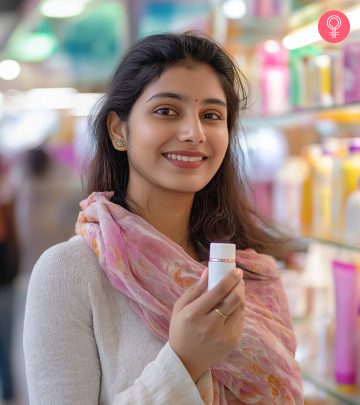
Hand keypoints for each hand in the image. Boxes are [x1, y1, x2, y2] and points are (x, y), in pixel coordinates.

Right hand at [169, 267, 244, 381]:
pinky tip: (230, 308)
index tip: (236, 270)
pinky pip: (240, 320)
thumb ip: (195, 289)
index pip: (218, 291)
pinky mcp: (233, 342)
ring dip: (240, 296)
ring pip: (240, 308)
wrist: (186, 361)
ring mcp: (224, 336)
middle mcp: (211, 325)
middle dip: (239, 285)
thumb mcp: (180, 307)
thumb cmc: (181, 330)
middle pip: (235, 299)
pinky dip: (238, 310)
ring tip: (235, 291)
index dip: (230, 278)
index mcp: (194, 314)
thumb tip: (208, 271)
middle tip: (238, 279)